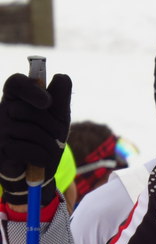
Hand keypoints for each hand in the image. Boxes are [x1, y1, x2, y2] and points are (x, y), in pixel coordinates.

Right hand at [0, 73, 71, 205]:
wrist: (40, 168)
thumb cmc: (49, 137)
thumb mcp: (59, 116)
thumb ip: (61, 96)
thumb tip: (62, 76)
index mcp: (17, 98)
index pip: (16, 83)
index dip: (30, 89)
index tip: (47, 101)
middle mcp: (4, 111)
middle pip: (29, 111)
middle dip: (52, 126)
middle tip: (55, 135)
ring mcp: (0, 131)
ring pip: (30, 132)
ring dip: (49, 144)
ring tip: (48, 148)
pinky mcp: (0, 151)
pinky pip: (26, 149)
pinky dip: (41, 156)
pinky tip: (40, 160)